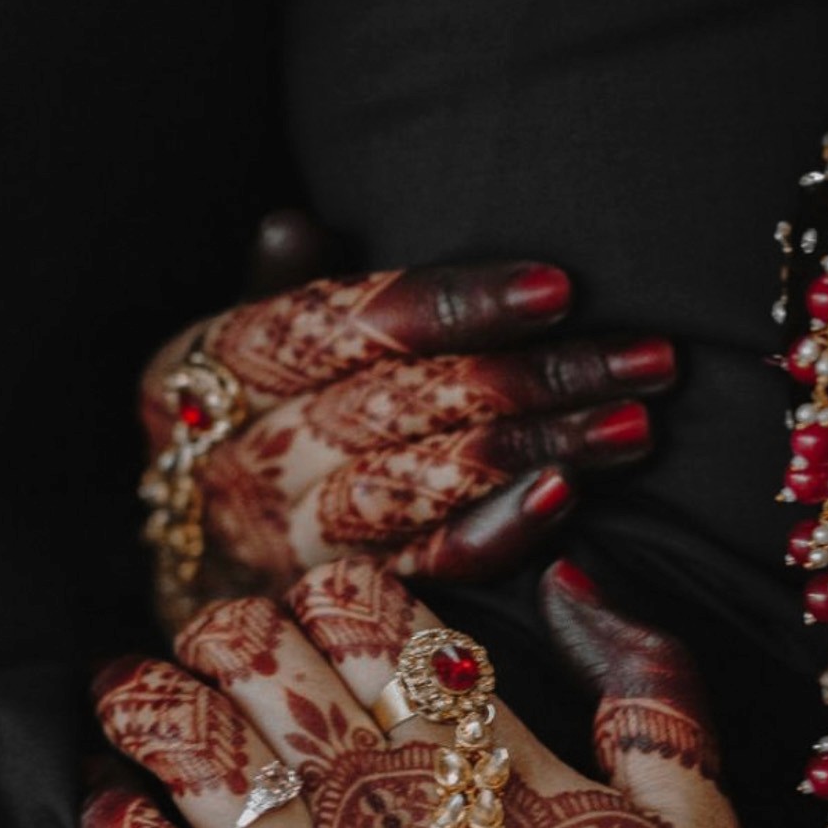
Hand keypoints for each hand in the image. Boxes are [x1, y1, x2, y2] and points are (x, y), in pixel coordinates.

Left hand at [84, 559, 767, 827]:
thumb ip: (654, 698)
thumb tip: (576, 589)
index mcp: (482, 761)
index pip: (369, 620)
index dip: (329, 596)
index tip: (319, 614)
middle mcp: (383, 814)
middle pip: (266, 665)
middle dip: (231, 634)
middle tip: (219, 646)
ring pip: (195, 751)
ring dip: (149, 701)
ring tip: (126, 692)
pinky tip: (108, 806)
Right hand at [141, 218, 674, 609]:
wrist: (180, 577)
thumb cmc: (235, 430)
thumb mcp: (233, 352)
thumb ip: (278, 293)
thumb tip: (293, 223)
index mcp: (208, 370)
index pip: (340, 325)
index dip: (450, 305)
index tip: (559, 287)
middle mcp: (243, 460)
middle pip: (398, 405)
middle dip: (532, 378)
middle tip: (648, 359)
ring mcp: (289, 543)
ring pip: (419, 484)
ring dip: (534, 451)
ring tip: (634, 424)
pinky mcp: (336, 604)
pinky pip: (423, 568)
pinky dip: (495, 533)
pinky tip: (566, 498)